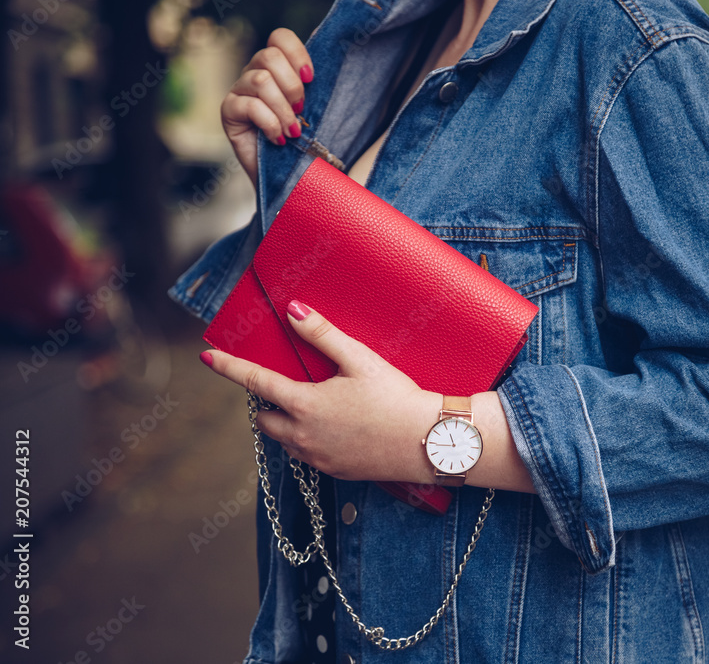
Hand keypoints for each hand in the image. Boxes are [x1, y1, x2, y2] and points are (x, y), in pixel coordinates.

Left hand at [200, 300, 440, 482]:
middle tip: (287, 386)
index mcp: (304, 404)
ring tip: (315, 406)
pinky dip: (309, 440)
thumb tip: (293, 311)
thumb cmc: (397, 398)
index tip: (207, 358)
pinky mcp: (335, 472)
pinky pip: (307, 455)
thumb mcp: (360, 360)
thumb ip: (322, 335)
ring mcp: (318, 458)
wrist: (427, 442)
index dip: (229, 367)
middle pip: (264, 419)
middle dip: (267, 403)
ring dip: (287, 423)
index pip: (255, 382)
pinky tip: (336, 428)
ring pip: (284, 440)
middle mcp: (303, 435)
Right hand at [221, 28, 313, 186]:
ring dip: (283, 109)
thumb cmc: (307, 145)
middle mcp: (254, 74)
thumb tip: (330, 55)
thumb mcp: (318, 112)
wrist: (289, 180)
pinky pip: (249, 106)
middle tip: (301, 111)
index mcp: (277, 68)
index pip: (279, 37)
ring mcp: (239, 92)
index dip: (297, 53)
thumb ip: (319, 87)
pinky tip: (277, 139)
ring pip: (260, 80)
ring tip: (292, 131)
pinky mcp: (228, 112)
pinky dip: (270, 123)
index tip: (311, 79)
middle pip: (269, 55)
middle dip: (292, 86)